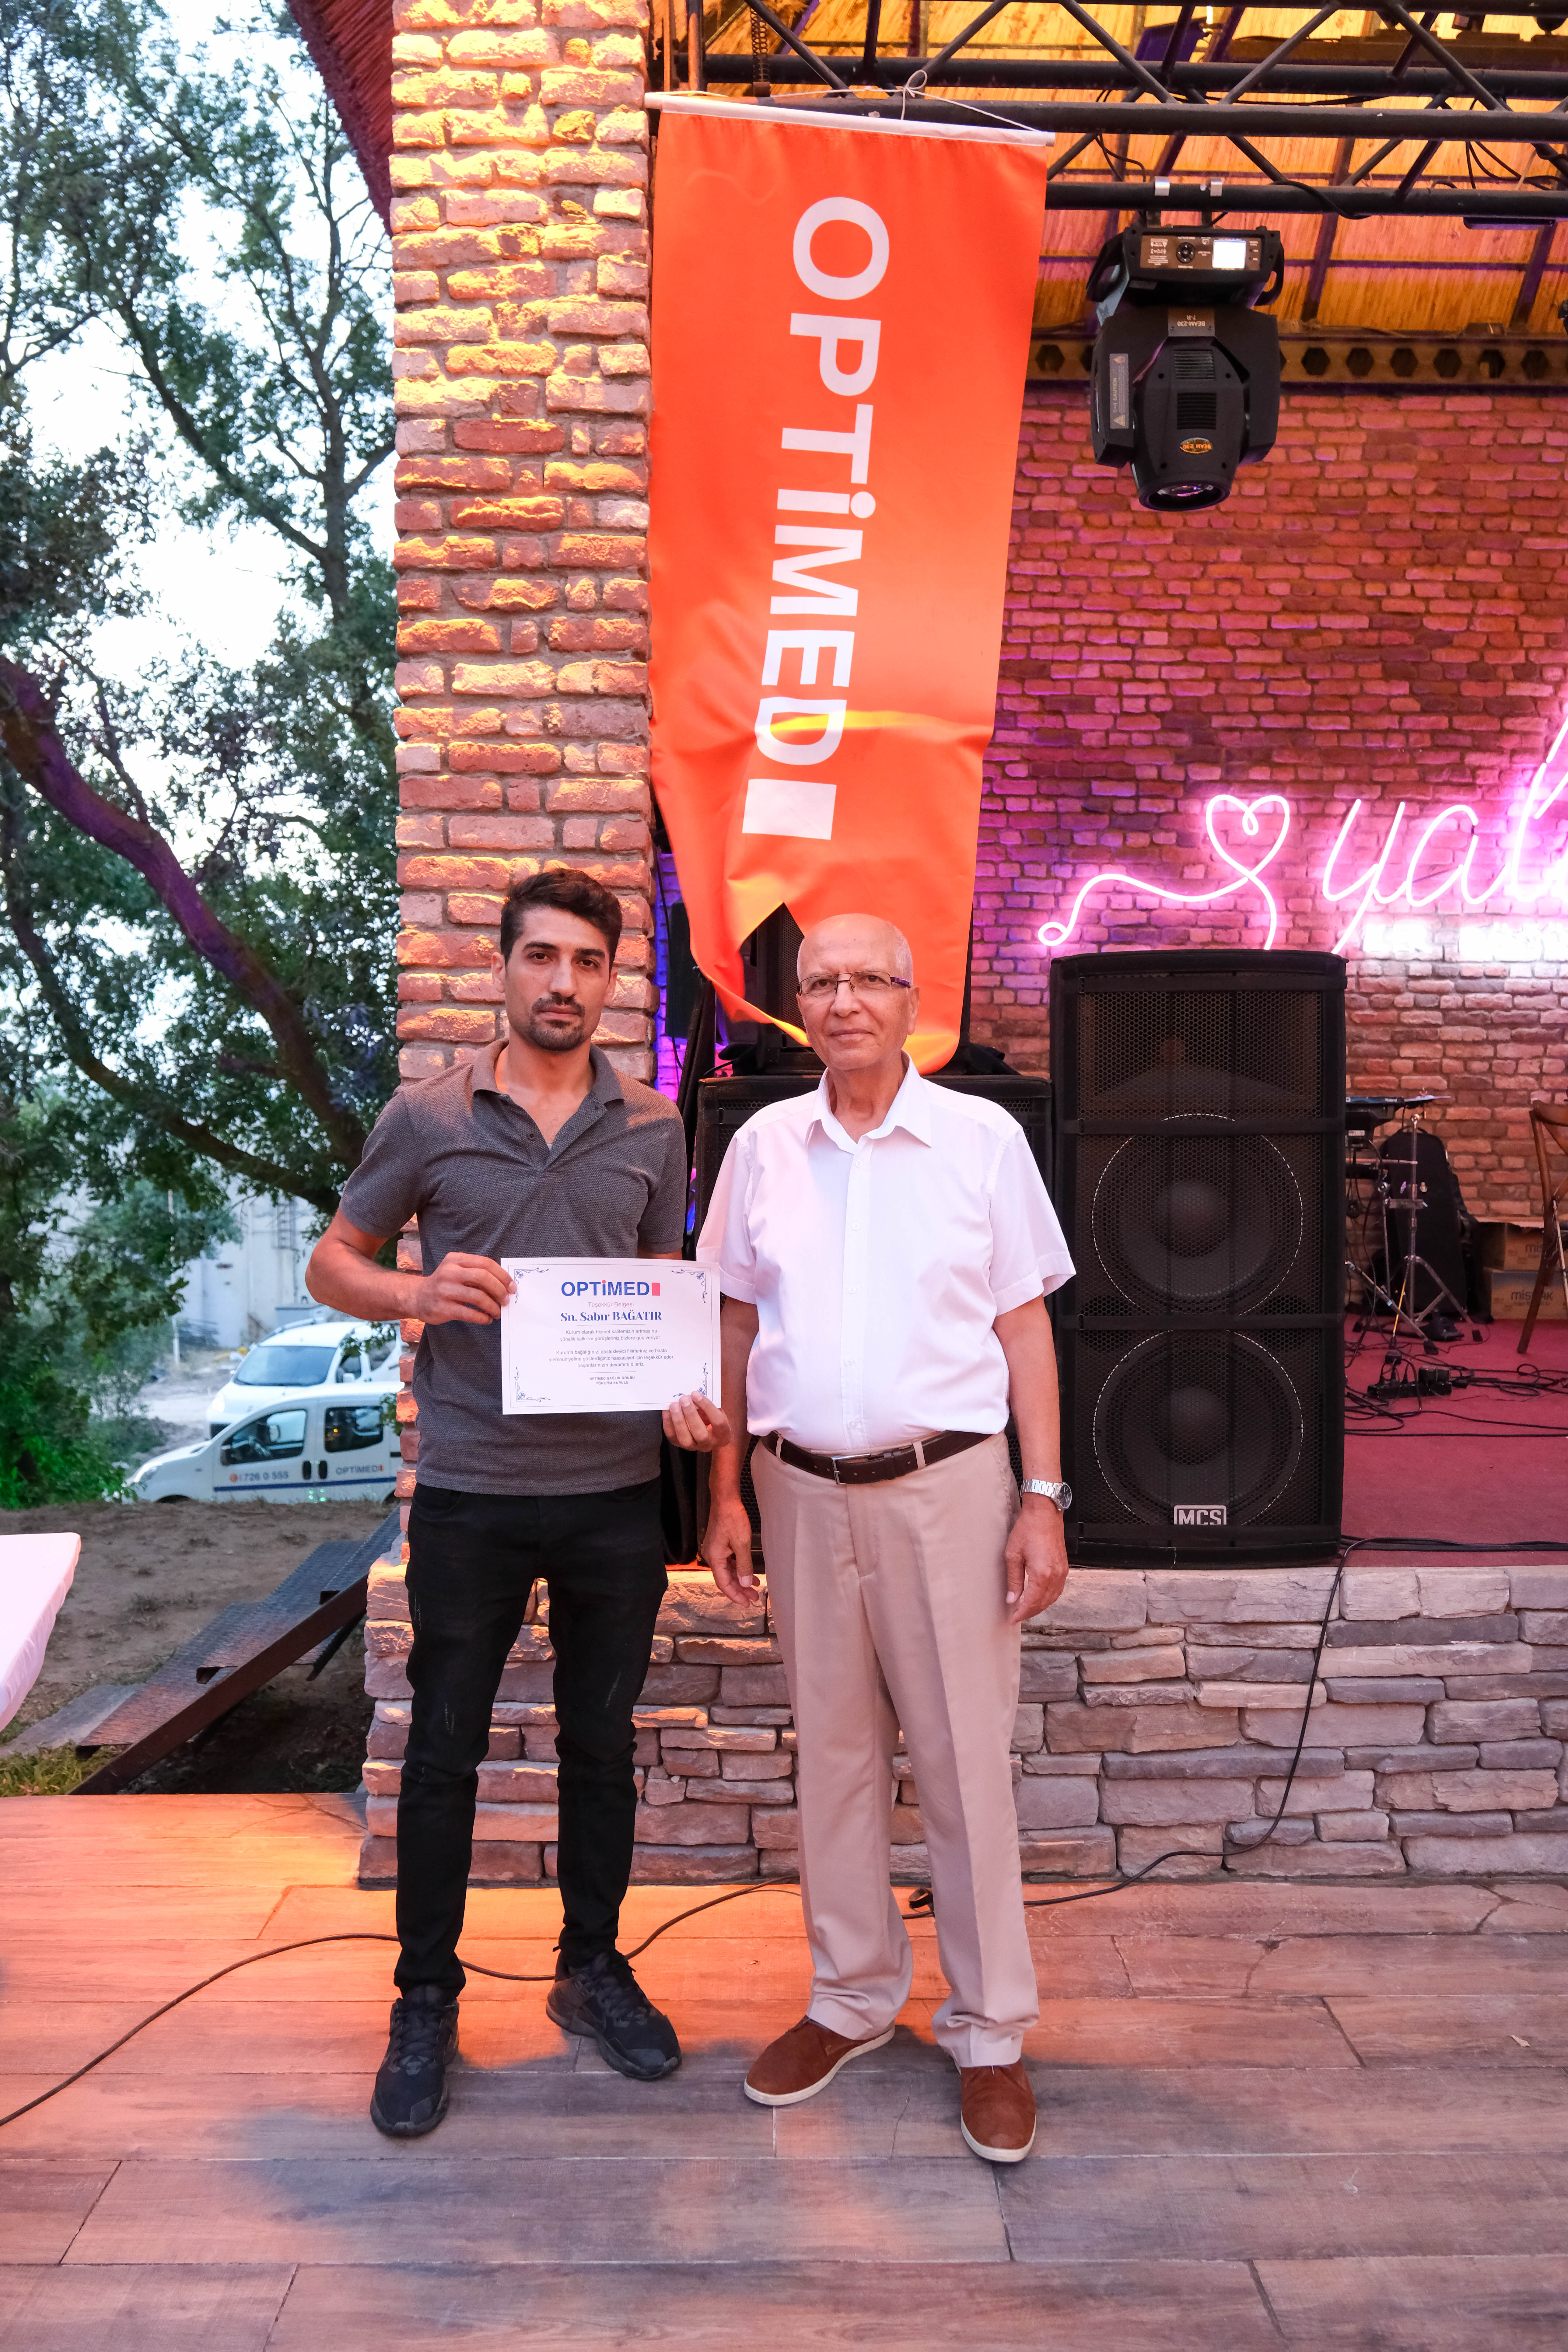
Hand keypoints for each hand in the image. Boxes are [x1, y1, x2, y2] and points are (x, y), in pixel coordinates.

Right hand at [413, 1251, 513, 1325]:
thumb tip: (504, 1285)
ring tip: (497, 1312)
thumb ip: (476, 1272)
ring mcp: (445, 1290)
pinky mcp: (443, 1308)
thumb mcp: (456, 1270)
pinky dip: (482, 1317)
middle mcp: (450, 1272)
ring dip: (492, 1306)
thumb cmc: (444, 1284)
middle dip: (499, 1290)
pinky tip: (486, 1319)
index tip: (512, 1286)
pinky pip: (469, 1313)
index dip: (502, 1275)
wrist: (417, 1297)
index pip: (485, 1263)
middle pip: (483, 1278)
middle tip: (506, 1300)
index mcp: (456, 1260)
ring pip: (478, 1297)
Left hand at [662, 1391, 732, 1451]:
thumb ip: (708, 1405)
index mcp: (723, 1434)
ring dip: (678, 1420)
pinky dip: (668, 1422)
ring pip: (685, 1438)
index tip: (696, 1394)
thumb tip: (693, 1394)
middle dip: (691, 1415)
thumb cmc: (712, 1418)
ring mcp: (694, 1446)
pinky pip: (672, 1436)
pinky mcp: (680, 1445)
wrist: (707, 1431)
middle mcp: (709, 1444)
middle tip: (684, 1399)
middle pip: (700, 1433)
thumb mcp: (716, 1411)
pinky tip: (667, 1410)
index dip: (707, 1407)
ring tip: (674, 1405)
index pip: (718, 1422)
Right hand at [701, 1491, 757, 1602]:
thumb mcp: (742, 1543)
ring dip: (741, 1580)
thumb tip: (746, 1583)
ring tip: (755, 1588)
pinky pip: (728, 1562)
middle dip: (740, 1589)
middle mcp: (712, 1555)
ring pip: (728, 1571)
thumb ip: (744, 1565)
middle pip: (725, 1579)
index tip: (746, 1602)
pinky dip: (739, 1569)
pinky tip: (748, 1572)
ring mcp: (715, 1550)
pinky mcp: (720, 1545)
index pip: (723, 1583)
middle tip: (753, 1598)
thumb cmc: (731, 1517)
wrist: (725, 1500)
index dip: (735, 1595)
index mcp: (714, 1557)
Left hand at [1003, 1495, 1068, 1626]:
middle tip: (1017, 1616)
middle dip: (1030, 1612)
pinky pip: (1058, 1589)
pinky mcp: (1064, 1566)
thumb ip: (1014, 1579)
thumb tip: (1012, 1599)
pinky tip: (1040, 1597)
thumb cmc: (1028, 1528)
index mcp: (1042, 1574)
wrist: (1044, 1512)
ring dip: (1039, 1606)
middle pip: (1043, 1603)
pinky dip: (1048, 1597)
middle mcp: (1055, 1575)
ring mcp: (1062, 1571)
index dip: (1021, 1613)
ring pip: (1052, 1598)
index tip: (1013, 1619)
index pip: (1031, 1602)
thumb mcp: (1013, 1554)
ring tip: (1026, 1609)